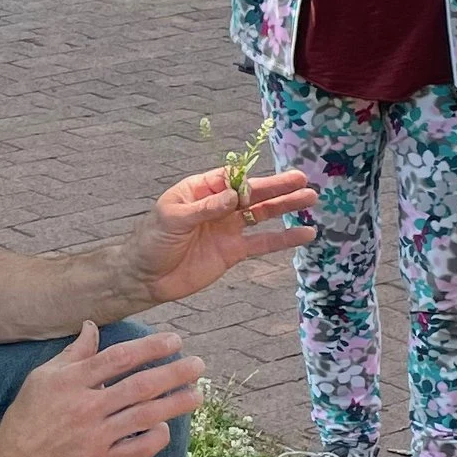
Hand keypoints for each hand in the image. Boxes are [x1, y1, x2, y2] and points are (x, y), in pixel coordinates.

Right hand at [0, 322, 207, 456]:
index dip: (150, 347)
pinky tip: (166, 427)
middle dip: (174, 372)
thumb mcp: (41, 379)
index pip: (119, 358)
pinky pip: (139, 448)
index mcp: (70, 382)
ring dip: (176, 404)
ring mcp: (95, 438)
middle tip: (199, 364)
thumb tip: (91, 326)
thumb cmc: (26, 419)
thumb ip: (72, 354)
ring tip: (197, 394)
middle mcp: (85, 407)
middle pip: (140, 385)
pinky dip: (156, 436)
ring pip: (145, 415)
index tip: (174, 341)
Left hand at [129, 164, 317, 302]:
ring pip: (262, 215)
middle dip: (277, 187)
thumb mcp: (173, 218)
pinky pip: (262, 243)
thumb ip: (205, 208)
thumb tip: (234, 196)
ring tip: (311, 199)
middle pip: (253, 193)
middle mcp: (219, 206)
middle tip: (302, 180)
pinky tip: (305, 234)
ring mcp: (228, 229)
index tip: (267, 181)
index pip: (232, 178)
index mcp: (201, 189)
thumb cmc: (152, 241)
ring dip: (285, 207)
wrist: (145, 278)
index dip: (251, 178)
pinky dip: (283, 239)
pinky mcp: (233, 252)